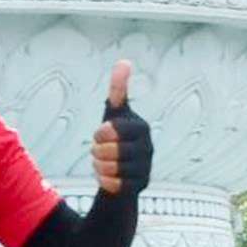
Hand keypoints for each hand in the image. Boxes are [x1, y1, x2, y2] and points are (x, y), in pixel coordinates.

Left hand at [91, 59, 153, 196]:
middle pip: (111, 151)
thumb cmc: (116, 138)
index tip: (100, 134)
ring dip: (99, 166)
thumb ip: (118, 90)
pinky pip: (116, 185)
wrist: (121, 171)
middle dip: (98, 151)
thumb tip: (124, 61)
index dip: (101, 134)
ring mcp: (147, 167)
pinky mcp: (142, 185)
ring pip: (112, 169)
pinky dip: (105, 181)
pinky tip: (106, 176)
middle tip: (98, 150)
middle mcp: (148, 147)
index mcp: (142, 127)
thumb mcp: (114, 114)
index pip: (113, 130)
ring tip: (101, 162)